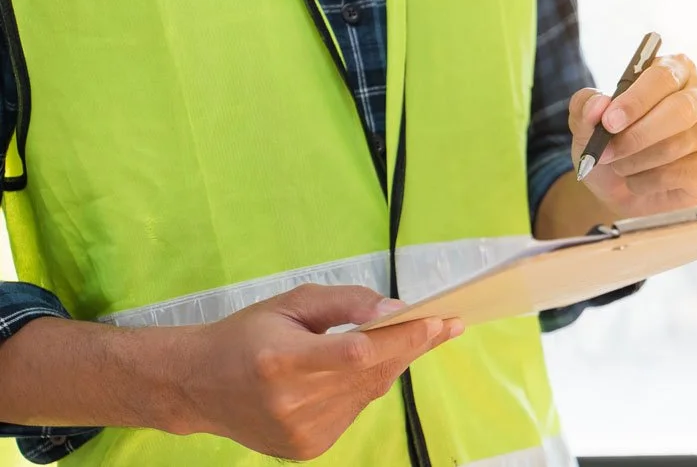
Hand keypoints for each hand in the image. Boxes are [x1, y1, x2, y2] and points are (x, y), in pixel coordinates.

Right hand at [176, 284, 461, 459]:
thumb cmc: (246, 335)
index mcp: (281, 359)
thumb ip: (344, 302)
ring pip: (367, 394)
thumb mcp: (290, 304)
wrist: (197, 386)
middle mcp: (291, 401)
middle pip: (371, 374)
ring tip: (409, 340)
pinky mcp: (306, 448)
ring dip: (391, 366)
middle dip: (411, 347)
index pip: (358, 352)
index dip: (402, 338)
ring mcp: (300, 431)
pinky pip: (354, 412)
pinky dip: (364, 389)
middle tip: (445, 326)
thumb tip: (394, 309)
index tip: (438, 321)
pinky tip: (365, 371)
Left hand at [568, 54, 696, 216]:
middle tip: (606, 151)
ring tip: (618, 166)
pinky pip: (681, 173)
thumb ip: (585, 106)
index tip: (609, 122)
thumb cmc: (612, 142)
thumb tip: (598, 104)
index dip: (636, 100)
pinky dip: (648, 181)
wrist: (621, 187)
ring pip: (677, 146)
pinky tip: (639, 181)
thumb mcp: (587, 122)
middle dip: (638, 135)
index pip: (663, 76)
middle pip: (680, 110)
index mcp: (676, 70)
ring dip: (635, 161)